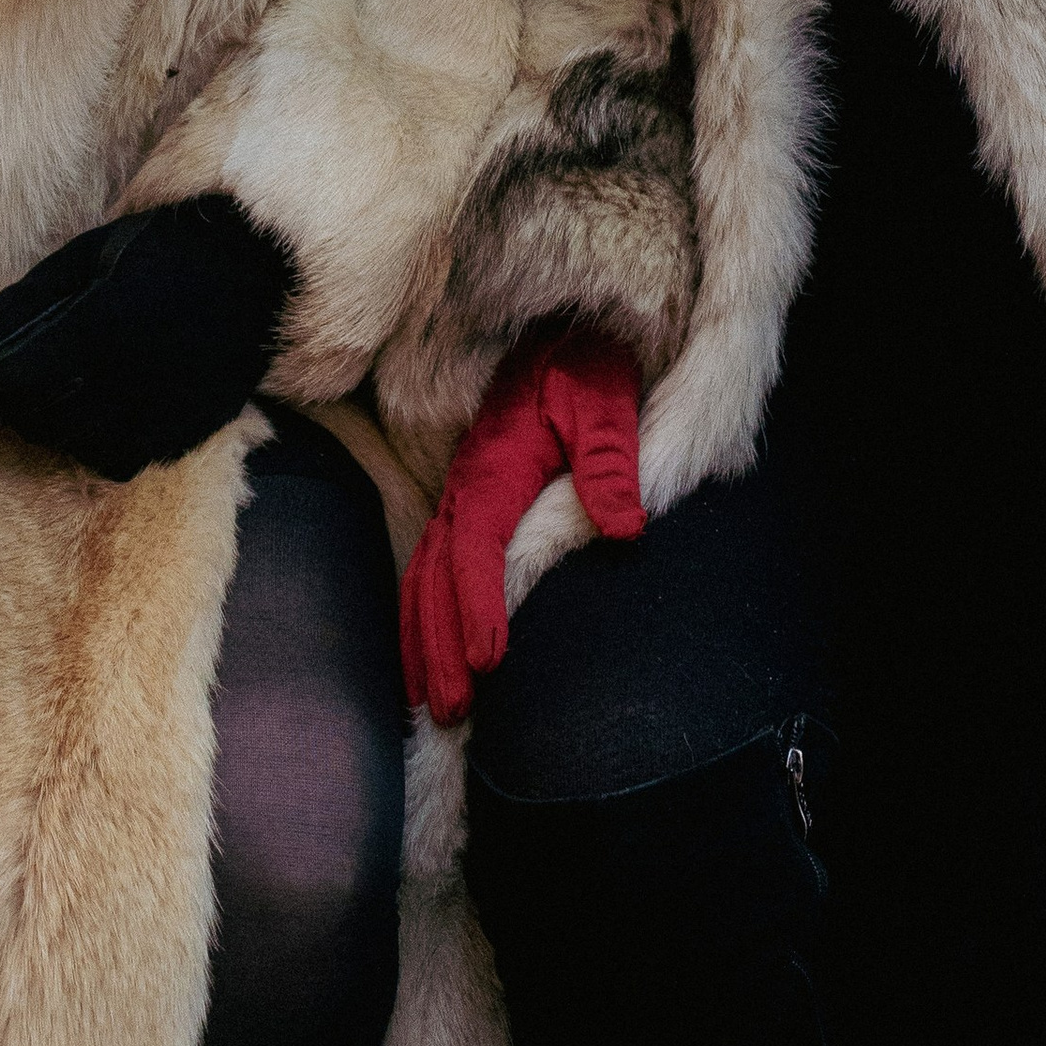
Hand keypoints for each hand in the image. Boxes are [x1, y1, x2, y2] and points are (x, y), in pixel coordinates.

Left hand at [0, 195, 296, 483]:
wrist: (255, 267)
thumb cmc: (157, 251)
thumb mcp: (83, 259)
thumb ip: (16, 308)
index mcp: (105, 319)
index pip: (16, 378)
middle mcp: (136, 372)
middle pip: (42, 416)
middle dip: (9, 406)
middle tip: (2, 386)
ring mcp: (166, 408)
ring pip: (78, 446)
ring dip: (48, 429)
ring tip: (44, 401)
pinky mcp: (188, 432)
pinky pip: (123, 461)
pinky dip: (94, 446)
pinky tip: (91, 417)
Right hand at [398, 330, 643, 724]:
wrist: (561, 333)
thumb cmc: (585, 369)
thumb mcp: (604, 401)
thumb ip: (610, 459)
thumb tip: (625, 526)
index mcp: (495, 467)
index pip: (478, 547)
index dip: (478, 605)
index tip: (487, 661)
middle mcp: (466, 488)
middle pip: (439, 577)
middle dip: (440, 645)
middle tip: (454, 712)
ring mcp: (459, 498)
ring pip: (423, 577)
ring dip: (423, 641)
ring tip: (434, 706)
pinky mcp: (465, 506)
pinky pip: (429, 567)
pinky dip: (420, 616)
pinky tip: (426, 659)